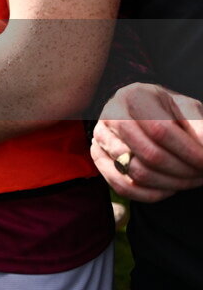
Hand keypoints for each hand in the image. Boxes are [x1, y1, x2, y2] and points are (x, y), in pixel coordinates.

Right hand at [92, 82, 202, 202]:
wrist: (146, 114)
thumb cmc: (170, 112)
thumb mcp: (189, 110)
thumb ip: (200, 128)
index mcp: (134, 95)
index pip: (160, 130)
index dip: (188, 151)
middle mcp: (111, 113)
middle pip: (148, 154)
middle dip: (182, 171)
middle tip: (200, 174)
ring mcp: (100, 135)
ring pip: (136, 172)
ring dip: (170, 183)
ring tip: (188, 179)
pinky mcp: (96, 155)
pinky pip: (122, 186)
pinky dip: (150, 194)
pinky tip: (168, 188)